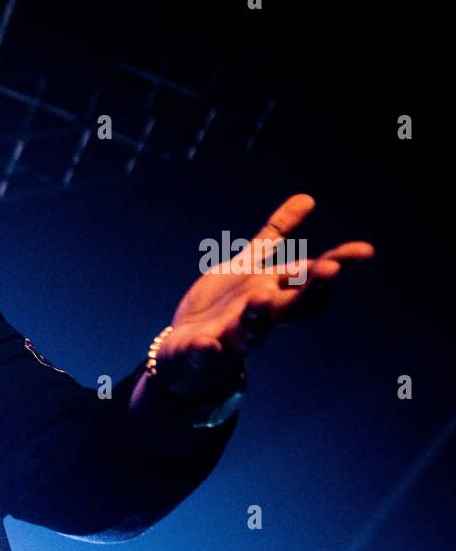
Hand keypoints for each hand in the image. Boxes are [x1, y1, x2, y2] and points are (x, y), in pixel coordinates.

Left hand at [155, 194, 373, 398]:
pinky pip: (205, 352)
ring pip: (252, 329)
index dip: (335, 265)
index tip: (364, 250)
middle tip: (330, 270)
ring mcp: (232, 334)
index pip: (309, 280)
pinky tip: (207, 344)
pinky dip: (207, 349)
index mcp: (274, 292)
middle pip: (291, 305)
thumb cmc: (226, 304)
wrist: (187, 346)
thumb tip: (307, 198)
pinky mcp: (201, 350)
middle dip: (310, 288)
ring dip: (258, 316)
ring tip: (261, 298)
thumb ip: (275, 235)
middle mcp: (260, 315)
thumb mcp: (250, 265)